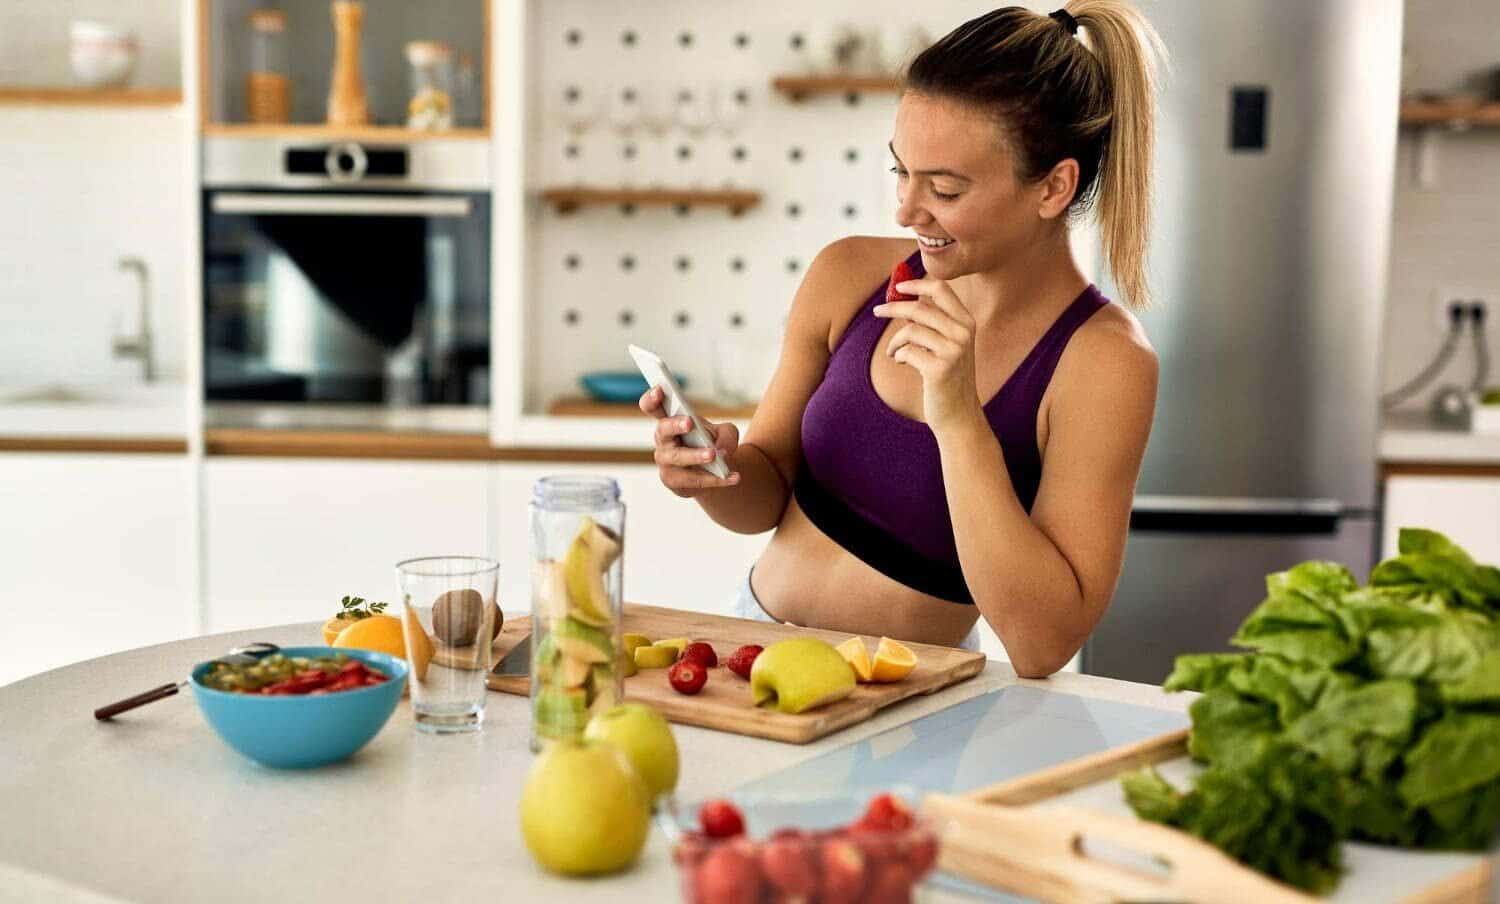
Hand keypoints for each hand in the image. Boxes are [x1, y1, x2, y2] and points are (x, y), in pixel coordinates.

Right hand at [638, 386, 741, 497]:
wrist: (715, 471)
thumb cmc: (712, 443)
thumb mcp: (725, 432)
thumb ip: (727, 434)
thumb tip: (722, 450)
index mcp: (669, 420)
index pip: (652, 407)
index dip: (652, 398)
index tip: (660, 389)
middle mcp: (663, 440)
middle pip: (663, 430)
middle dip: (675, 425)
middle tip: (689, 422)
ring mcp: (665, 461)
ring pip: (678, 457)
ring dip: (696, 455)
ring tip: (714, 455)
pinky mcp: (674, 481)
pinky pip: (693, 480)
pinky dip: (716, 479)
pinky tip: (733, 477)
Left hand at [873, 276, 981, 431]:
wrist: (959, 414)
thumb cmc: (947, 378)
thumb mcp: (946, 345)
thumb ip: (931, 323)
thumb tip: (902, 299)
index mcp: (966, 323)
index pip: (942, 289)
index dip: (917, 283)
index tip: (897, 286)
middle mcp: (963, 333)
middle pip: (919, 307)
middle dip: (893, 307)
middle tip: (877, 311)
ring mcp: (953, 350)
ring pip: (910, 330)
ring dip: (895, 341)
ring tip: (894, 352)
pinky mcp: (940, 369)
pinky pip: (907, 351)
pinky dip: (899, 356)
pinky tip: (903, 363)